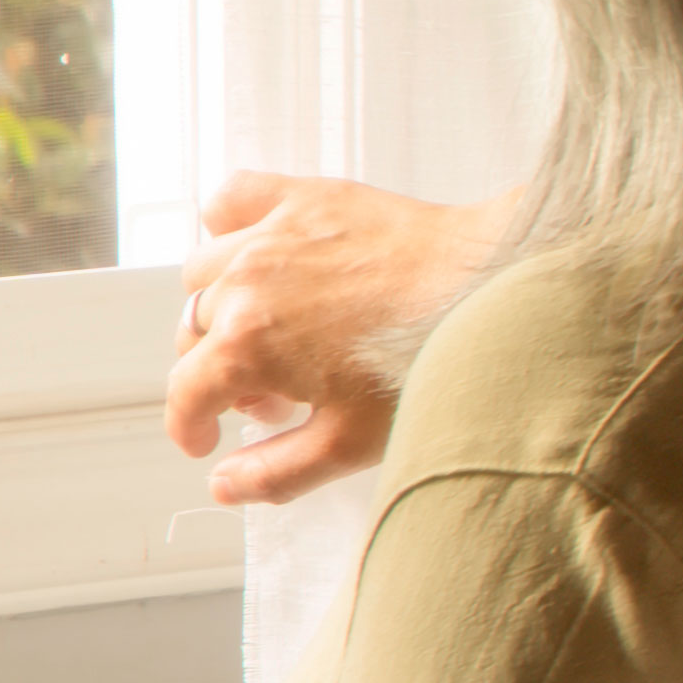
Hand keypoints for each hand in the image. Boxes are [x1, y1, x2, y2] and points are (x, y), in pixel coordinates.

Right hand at [162, 172, 506, 504]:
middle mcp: (246, 283)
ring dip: (221, 306)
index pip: (186, 393)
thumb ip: (278, 472)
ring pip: (204, 272)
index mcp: (249, 345)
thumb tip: (223, 486)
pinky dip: (231, 224)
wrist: (495, 288)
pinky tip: (257, 250)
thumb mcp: (352, 442)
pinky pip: (234, 199)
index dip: (190, 426)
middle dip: (222, 371)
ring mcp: (273, 234)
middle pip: (195, 335)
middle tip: (273, 393)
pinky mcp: (307, 197)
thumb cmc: (433, 362)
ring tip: (270, 329)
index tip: (205, 441)